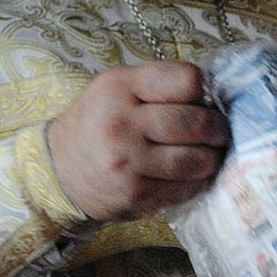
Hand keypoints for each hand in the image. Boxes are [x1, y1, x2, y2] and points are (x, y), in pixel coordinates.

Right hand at [46, 62, 228, 219]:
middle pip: (198, 123)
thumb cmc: (98, 123)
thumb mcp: (117, 87)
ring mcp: (128, 164)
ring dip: (211, 158)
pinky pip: (186, 188)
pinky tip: (187, 174)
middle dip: (218, 128)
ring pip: (198, 160)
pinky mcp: (136, 196)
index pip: (187, 80)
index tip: (198, 100)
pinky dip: (195, 181)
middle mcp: (122, 125)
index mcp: (120, 87)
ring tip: (207, 154)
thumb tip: (213, 94)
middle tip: (218, 131)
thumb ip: (160, 85)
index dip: (200, 91)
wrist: (58, 171)